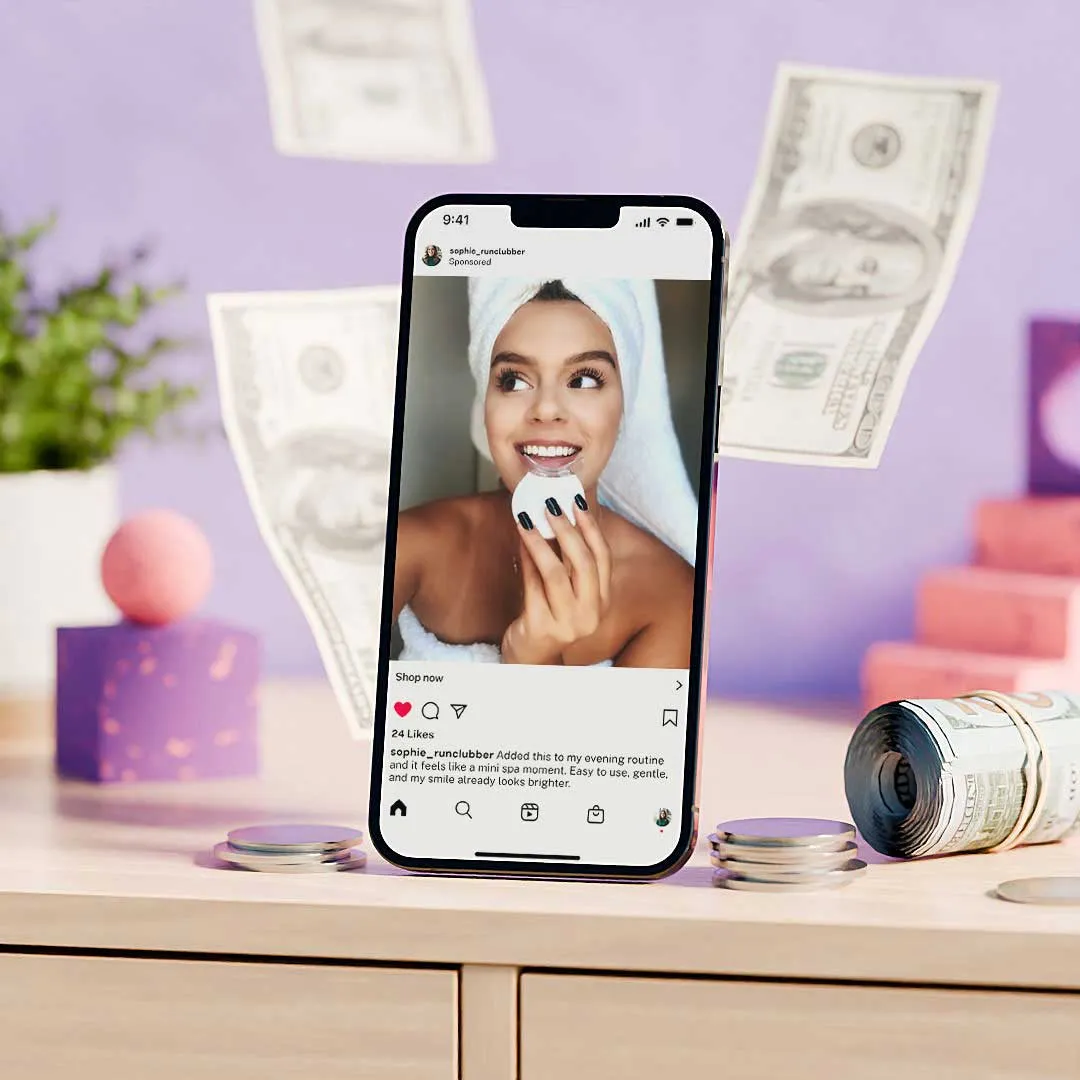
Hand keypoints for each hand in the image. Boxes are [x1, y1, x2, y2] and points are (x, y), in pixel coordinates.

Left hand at [501, 498, 611, 664]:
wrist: (531, 658)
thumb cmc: (550, 616)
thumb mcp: (567, 591)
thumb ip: (567, 563)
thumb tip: (555, 516)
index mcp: (602, 601)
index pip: (603, 558)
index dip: (591, 528)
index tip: (576, 502)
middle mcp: (590, 613)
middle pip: (583, 563)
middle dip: (567, 530)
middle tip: (550, 506)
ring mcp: (567, 623)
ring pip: (556, 573)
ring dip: (541, 542)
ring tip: (526, 519)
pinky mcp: (541, 626)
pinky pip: (533, 586)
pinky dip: (526, 561)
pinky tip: (519, 542)